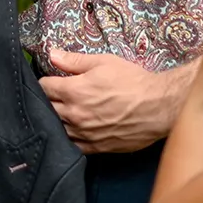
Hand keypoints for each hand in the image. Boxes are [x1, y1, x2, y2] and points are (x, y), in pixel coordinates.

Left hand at [38, 48, 197, 153]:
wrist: (158, 106)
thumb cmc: (132, 81)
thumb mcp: (104, 62)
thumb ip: (74, 60)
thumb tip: (51, 55)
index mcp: (73, 91)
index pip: (43, 87)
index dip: (45, 82)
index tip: (50, 81)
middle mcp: (74, 114)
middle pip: (47, 109)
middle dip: (48, 101)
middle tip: (56, 97)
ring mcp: (84, 133)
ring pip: (57, 129)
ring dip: (56, 121)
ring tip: (63, 114)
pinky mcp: (96, 147)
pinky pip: (73, 146)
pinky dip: (69, 138)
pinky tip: (74, 131)